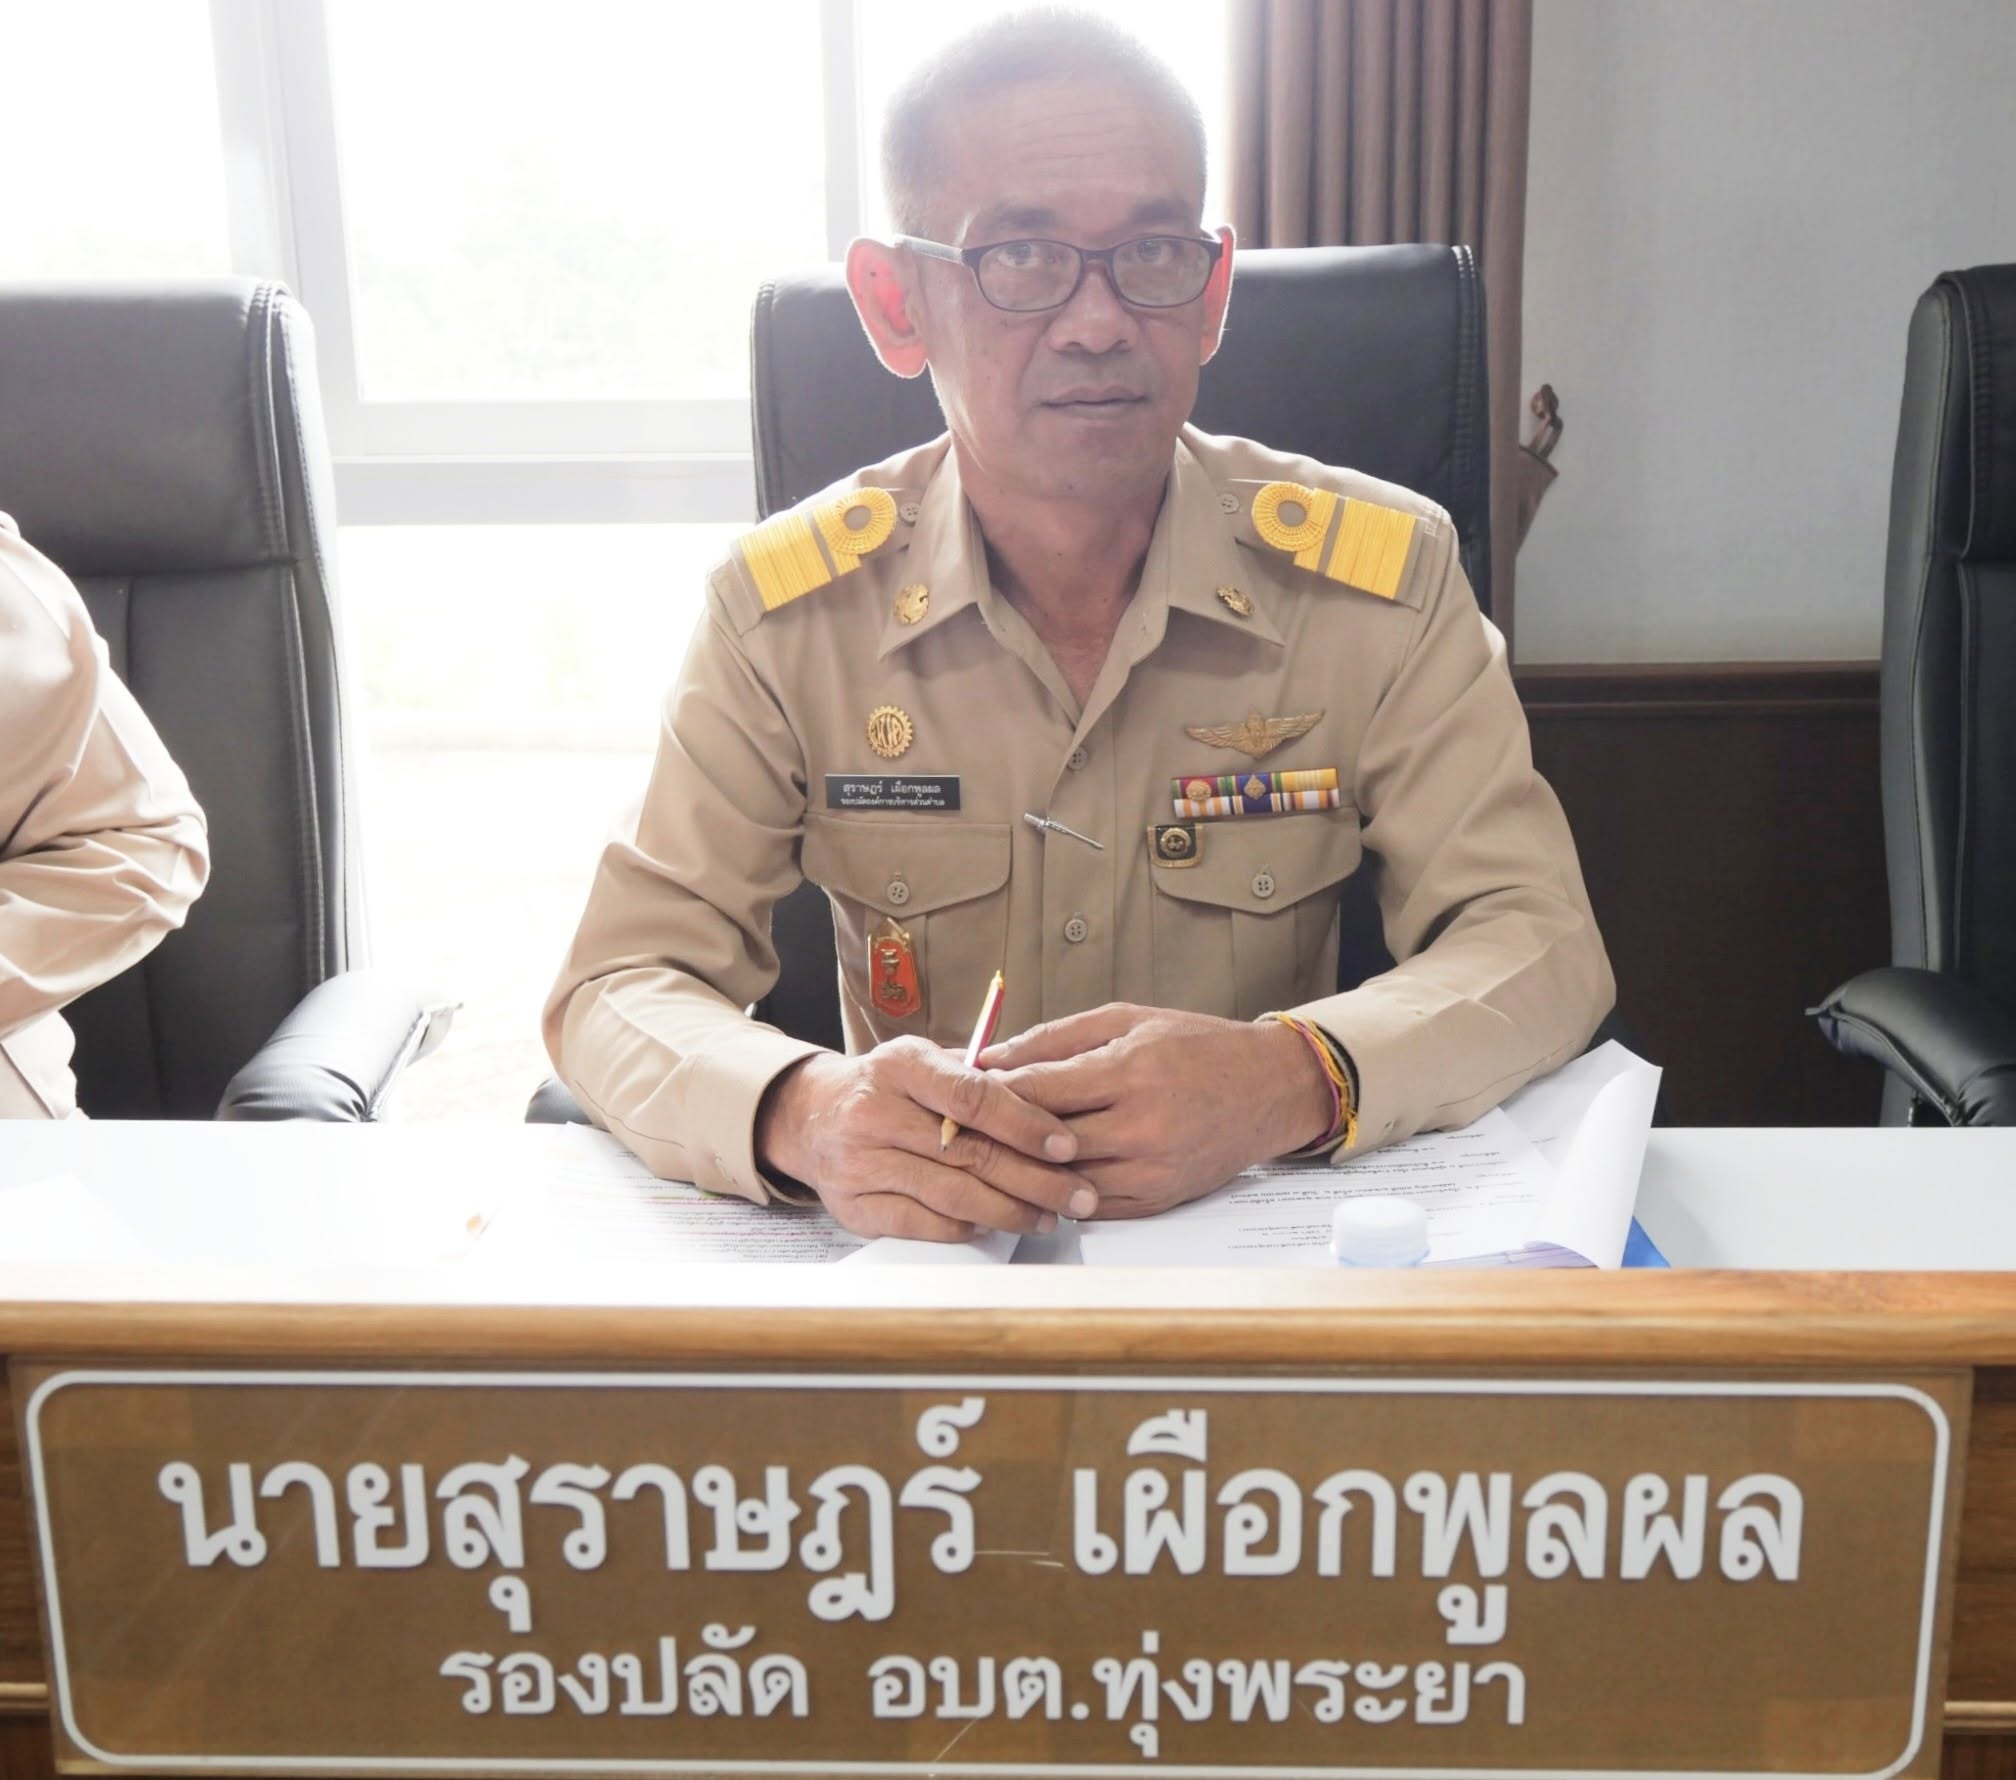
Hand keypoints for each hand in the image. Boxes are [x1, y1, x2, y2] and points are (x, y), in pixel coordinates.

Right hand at [755, 1038, 1095, 1241]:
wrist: (810, 1114)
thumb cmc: (887, 1086)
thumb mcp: (925, 1060)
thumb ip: (978, 1077)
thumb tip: (1053, 1100)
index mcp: (901, 1064)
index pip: (972, 1096)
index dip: (1025, 1124)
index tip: (1067, 1146)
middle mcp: (874, 1111)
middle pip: (969, 1153)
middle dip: (1035, 1179)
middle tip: (1078, 1196)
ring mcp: (859, 1162)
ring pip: (950, 1195)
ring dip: (1009, 1211)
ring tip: (1048, 1217)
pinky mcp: (852, 1205)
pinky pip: (921, 1224)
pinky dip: (964, 1228)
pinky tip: (994, 1226)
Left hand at [982, 1005, 1333, 1219]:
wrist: (1270, 1088)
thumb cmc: (1198, 1045)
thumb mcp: (1127, 1019)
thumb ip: (1056, 1038)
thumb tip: (991, 1056)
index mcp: (1131, 1071)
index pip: (1039, 1089)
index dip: (992, 1093)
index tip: (962, 1092)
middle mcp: (1142, 1126)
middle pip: (1044, 1140)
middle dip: (999, 1134)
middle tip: (963, 1128)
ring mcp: (1152, 1168)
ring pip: (1062, 1181)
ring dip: (1025, 1170)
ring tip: (995, 1154)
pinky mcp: (1159, 1198)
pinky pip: (1092, 1207)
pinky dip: (1061, 1192)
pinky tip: (1040, 1176)